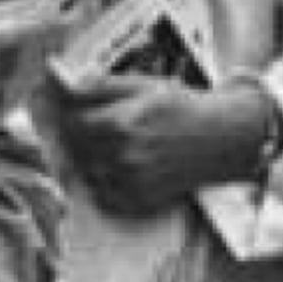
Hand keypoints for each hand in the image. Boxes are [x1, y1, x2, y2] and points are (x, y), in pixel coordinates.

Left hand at [46, 67, 270, 217]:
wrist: (220, 137)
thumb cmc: (181, 107)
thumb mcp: (141, 85)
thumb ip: (99, 85)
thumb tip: (62, 81)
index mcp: (120, 123)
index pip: (71, 122)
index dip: (67, 114)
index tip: (71, 110)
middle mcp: (123, 155)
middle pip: (75, 147)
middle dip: (76, 135)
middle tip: (91, 125)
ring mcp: (131, 181)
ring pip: (85, 171)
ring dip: (88, 157)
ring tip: (108, 143)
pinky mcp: (139, 200)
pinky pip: (102, 194)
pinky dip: (102, 180)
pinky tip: (118, 164)